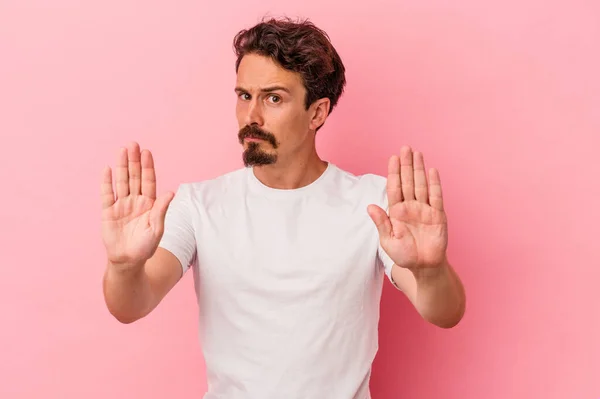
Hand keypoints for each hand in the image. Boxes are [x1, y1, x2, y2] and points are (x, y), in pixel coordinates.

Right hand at [101, 142, 173, 269]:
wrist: (128, 261)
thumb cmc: (145, 247)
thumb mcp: (157, 229)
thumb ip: (161, 210)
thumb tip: (171, 192)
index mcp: (149, 204)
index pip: (148, 181)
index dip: (147, 167)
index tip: (147, 152)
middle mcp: (135, 201)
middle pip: (134, 177)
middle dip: (134, 160)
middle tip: (133, 144)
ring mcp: (121, 205)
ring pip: (122, 181)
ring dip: (122, 166)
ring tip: (122, 150)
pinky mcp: (108, 212)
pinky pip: (107, 194)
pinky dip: (106, 182)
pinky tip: (108, 169)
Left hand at [368, 146, 447, 271]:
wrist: (423, 267)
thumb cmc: (404, 255)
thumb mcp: (387, 241)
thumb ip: (381, 223)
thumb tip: (369, 206)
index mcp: (396, 212)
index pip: (394, 188)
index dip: (393, 173)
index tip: (392, 158)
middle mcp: (410, 207)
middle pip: (408, 182)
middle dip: (406, 165)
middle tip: (405, 148)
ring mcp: (424, 209)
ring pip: (421, 185)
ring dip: (419, 169)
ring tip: (417, 154)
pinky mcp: (437, 215)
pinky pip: (436, 197)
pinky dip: (434, 184)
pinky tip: (432, 171)